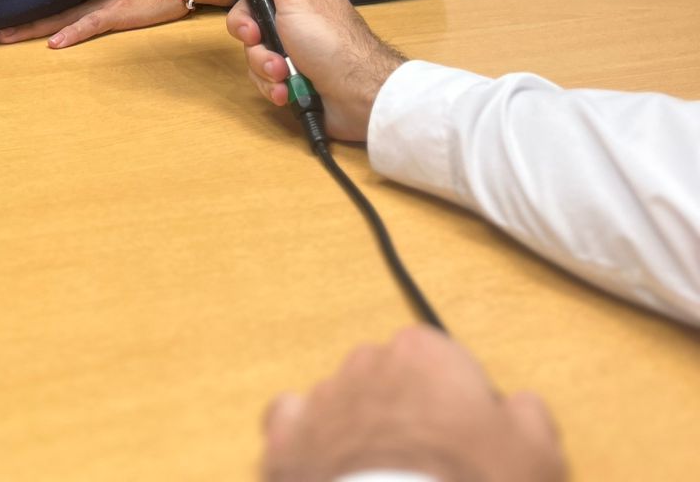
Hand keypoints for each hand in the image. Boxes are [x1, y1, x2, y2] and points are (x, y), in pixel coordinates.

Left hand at [0, 0, 187, 48]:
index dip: (19, 7)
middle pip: (43, 8)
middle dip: (12, 20)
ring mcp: (101, 2)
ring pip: (58, 17)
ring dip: (30, 28)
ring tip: (2, 37)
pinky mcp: (118, 10)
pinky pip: (91, 24)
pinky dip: (72, 33)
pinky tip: (54, 43)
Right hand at [215, 0, 404, 140]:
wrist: (358, 94)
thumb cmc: (329, 38)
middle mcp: (293, 17)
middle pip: (249, 19)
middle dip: (251, 35)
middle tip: (257, 38)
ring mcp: (292, 48)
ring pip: (255, 51)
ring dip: (264, 65)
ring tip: (282, 73)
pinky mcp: (292, 76)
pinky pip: (265, 77)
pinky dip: (273, 85)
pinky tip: (286, 91)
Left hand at [260, 324, 564, 480]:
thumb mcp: (538, 456)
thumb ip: (529, 415)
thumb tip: (518, 406)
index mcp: (425, 353)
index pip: (446, 368)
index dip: (460, 412)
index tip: (471, 451)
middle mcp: (366, 361)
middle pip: (391, 384)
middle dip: (407, 418)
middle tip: (429, 473)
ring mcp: (320, 399)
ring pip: (343, 407)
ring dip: (359, 435)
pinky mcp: (285, 442)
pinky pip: (293, 430)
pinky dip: (307, 446)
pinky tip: (328, 473)